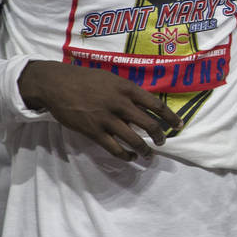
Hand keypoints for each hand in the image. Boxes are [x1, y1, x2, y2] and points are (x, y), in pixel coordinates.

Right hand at [17, 60, 183, 160]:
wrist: (57, 84)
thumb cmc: (85, 79)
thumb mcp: (111, 79)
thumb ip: (127, 92)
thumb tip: (143, 105)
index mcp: (127, 89)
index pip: (156, 104)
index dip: (170, 117)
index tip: (179, 125)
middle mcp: (121, 104)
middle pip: (149, 124)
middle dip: (159, 136)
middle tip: (162, 142)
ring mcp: (107, 119)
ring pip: (134, 140)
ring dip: (145, 150)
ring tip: (149, 155)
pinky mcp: (94, 132)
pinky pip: (114, 149)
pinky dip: (125, 156)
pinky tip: (130, 157)